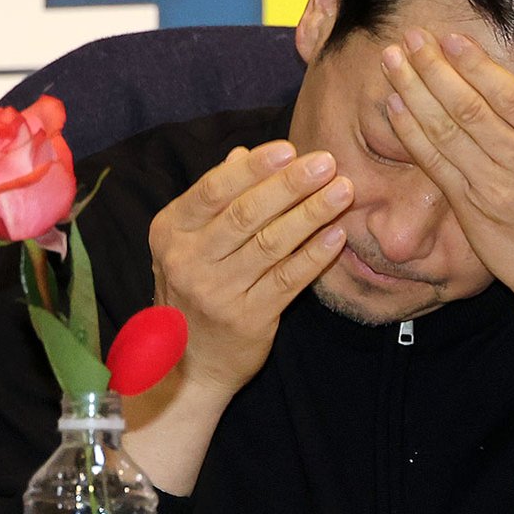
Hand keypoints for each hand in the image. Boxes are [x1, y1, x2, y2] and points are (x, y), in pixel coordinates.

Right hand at [147, 141, 352, 395]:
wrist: (189, 364)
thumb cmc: (196, 287)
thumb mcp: (189, 241)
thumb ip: (215, 198)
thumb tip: (243, 153)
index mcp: (171, 231)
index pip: (213, 190)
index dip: (254, 168)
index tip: (290, 149)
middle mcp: (187, 261)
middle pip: (245, 214)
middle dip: (291, 185)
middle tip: (326, 163)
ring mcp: (217, 293)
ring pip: (271, 244)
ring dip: (311, 214)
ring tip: (342, 191)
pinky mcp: (248, 319)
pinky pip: (288, 280)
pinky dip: (314, 255)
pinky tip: (338, 235)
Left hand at [379, 29, 513, 382]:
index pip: (512, 98)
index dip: (478, 66)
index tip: (453, 38)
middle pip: (470, 110)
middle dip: (434, 69)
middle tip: (409, 37)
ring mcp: (494, 191)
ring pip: (446, 134)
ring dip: (414, 93)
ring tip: (392, 60)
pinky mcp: (472, 212)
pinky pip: (436, 167)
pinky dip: (412, 135)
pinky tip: (395, 106)